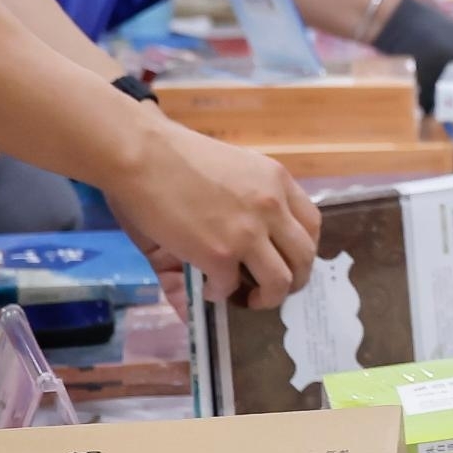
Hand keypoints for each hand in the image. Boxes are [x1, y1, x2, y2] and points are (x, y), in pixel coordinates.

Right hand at [102, 118, 320, 308]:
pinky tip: (207, 287)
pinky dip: (219, 293)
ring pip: (281, 282)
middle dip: (294, 281)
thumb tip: (256, 241)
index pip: (311, 224)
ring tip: (249, 299)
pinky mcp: (220, 254)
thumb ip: (250, 205)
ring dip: (267, 297)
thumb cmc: (175, 157)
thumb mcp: (230, 172)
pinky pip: (231, 287)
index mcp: (277, 180)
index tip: (287, 260)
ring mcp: (248, 232)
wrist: (140, 153)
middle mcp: (272, 206)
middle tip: (272, 288)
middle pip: (304, 258)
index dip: (302, 249)